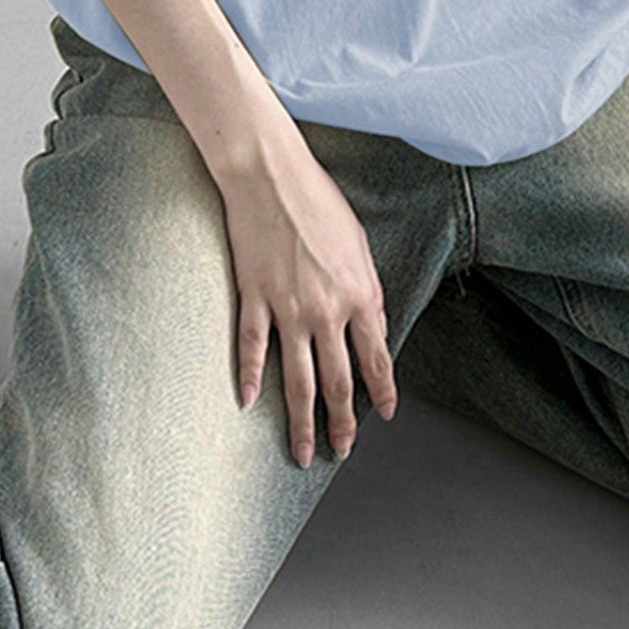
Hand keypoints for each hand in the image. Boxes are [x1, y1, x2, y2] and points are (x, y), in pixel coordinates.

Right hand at [218, 117, 397, 465]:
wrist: (272, 176)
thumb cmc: (318, 201)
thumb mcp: (359, 244)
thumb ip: (367, 291)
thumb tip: (372, 327)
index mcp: (360, 295)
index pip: (375, 360)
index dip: (380, 393)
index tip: (381, 415)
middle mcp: (326, 311)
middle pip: (336, 382)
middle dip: (340, 423)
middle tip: (340, 450)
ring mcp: (287, 309)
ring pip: (296, 380)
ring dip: (299, 422)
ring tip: (298, 452)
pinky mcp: (254, 299)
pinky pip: (251, 349)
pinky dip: (248, 378)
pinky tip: (246, 402)